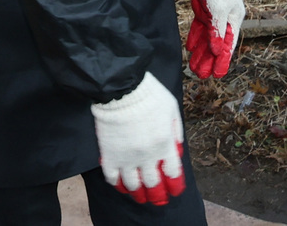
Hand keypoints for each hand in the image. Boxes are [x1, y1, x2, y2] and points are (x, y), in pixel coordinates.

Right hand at [89, 72, 186, 205]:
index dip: (174, 185)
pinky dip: (117, 184)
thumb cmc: (148, 94)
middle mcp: (147, 155)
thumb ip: (175, 131)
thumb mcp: (171, 109)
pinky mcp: (109, 154)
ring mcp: (127, 157)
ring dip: (138, 194)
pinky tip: (120, 185)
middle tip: (158, 199)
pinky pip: (112, 177)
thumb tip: (177, 148)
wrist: (121, 87)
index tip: (174, 190)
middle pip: (154, 184)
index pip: (173, 174)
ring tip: (140, 197)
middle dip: (158, 194)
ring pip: (133, 185)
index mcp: (165, 145)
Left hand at [185, 0, 244, 77]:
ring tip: (193, 66)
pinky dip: (195, 38)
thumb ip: (217, 31)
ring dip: (200, 52)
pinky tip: (190, 48)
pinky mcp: (202, 10)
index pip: (228, 45)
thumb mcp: (218, 10)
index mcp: (233, 20)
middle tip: (200, 75)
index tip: (217, 75)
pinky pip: (198, 28)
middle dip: (209, 60)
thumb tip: (218, 51)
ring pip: (206, 38)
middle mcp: (224, 20)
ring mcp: (212, 15)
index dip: (223, 61)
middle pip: (216, 44)